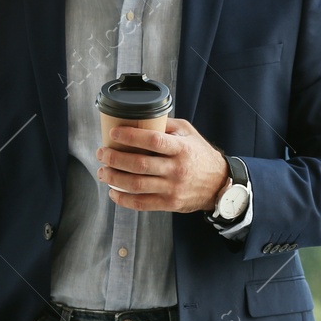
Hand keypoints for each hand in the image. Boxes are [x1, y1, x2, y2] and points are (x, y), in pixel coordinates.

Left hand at [99, 117, 227, 213]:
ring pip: (137, 185)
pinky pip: (142, 204)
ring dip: (114, 178)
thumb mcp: (189, 133)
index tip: (113, 133)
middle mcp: (177, 169)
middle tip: (102, 153)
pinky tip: (113, 192)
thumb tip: (139, 116)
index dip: (130, 136)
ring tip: (102, 172)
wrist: (219, 184)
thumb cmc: (200, 154)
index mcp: (181, 148)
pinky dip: (123, 199)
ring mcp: (173, 188)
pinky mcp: (169, 203)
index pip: (153, 140)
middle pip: (140, 164)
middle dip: (115, 159)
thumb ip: (166, 125)